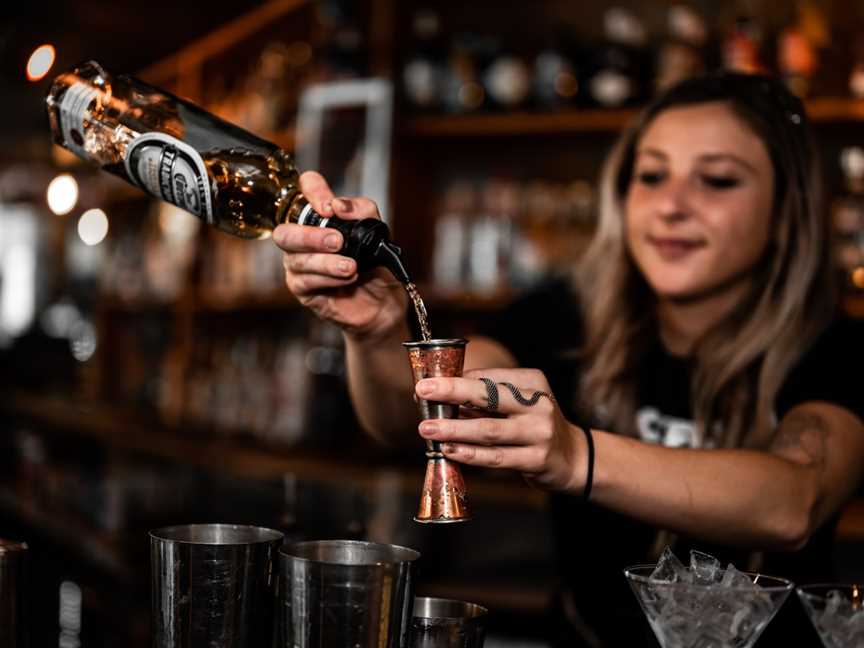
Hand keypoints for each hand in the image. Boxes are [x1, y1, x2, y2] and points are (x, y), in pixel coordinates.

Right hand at [273, 171, 406, 340]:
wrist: (384, 301)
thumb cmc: (376, 265)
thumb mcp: (377, 232)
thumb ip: (362, 210)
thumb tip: (339, 205)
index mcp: (319, 218)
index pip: (304, 191)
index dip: (312, 193)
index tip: (330, 207)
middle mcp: (303, 240)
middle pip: (284, 233)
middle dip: (309, 236)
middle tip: (337, 241)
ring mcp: (299, 265)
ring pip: (297, 260)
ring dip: (326, 262)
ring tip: (351, 266)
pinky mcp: (303, 290)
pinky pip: (306, 282)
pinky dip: (328, 278)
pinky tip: (347, 278)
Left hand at [414, 367, 588, 492]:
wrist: (572, 457)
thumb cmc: (532, 425)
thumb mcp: (517, 403)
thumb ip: (482, 398)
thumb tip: (436, 395)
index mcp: (532, 381)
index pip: (488, 376)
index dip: (454, 380)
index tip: (426, 384)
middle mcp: (539, 404)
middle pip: (489, 396)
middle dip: (452, 392)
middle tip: (422, 391)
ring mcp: (539, 432)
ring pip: (489, 430)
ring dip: (454, 429)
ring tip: (428, 428)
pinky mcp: (537, 460)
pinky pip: (496, 457)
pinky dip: (470, 454)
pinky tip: (449, 450)